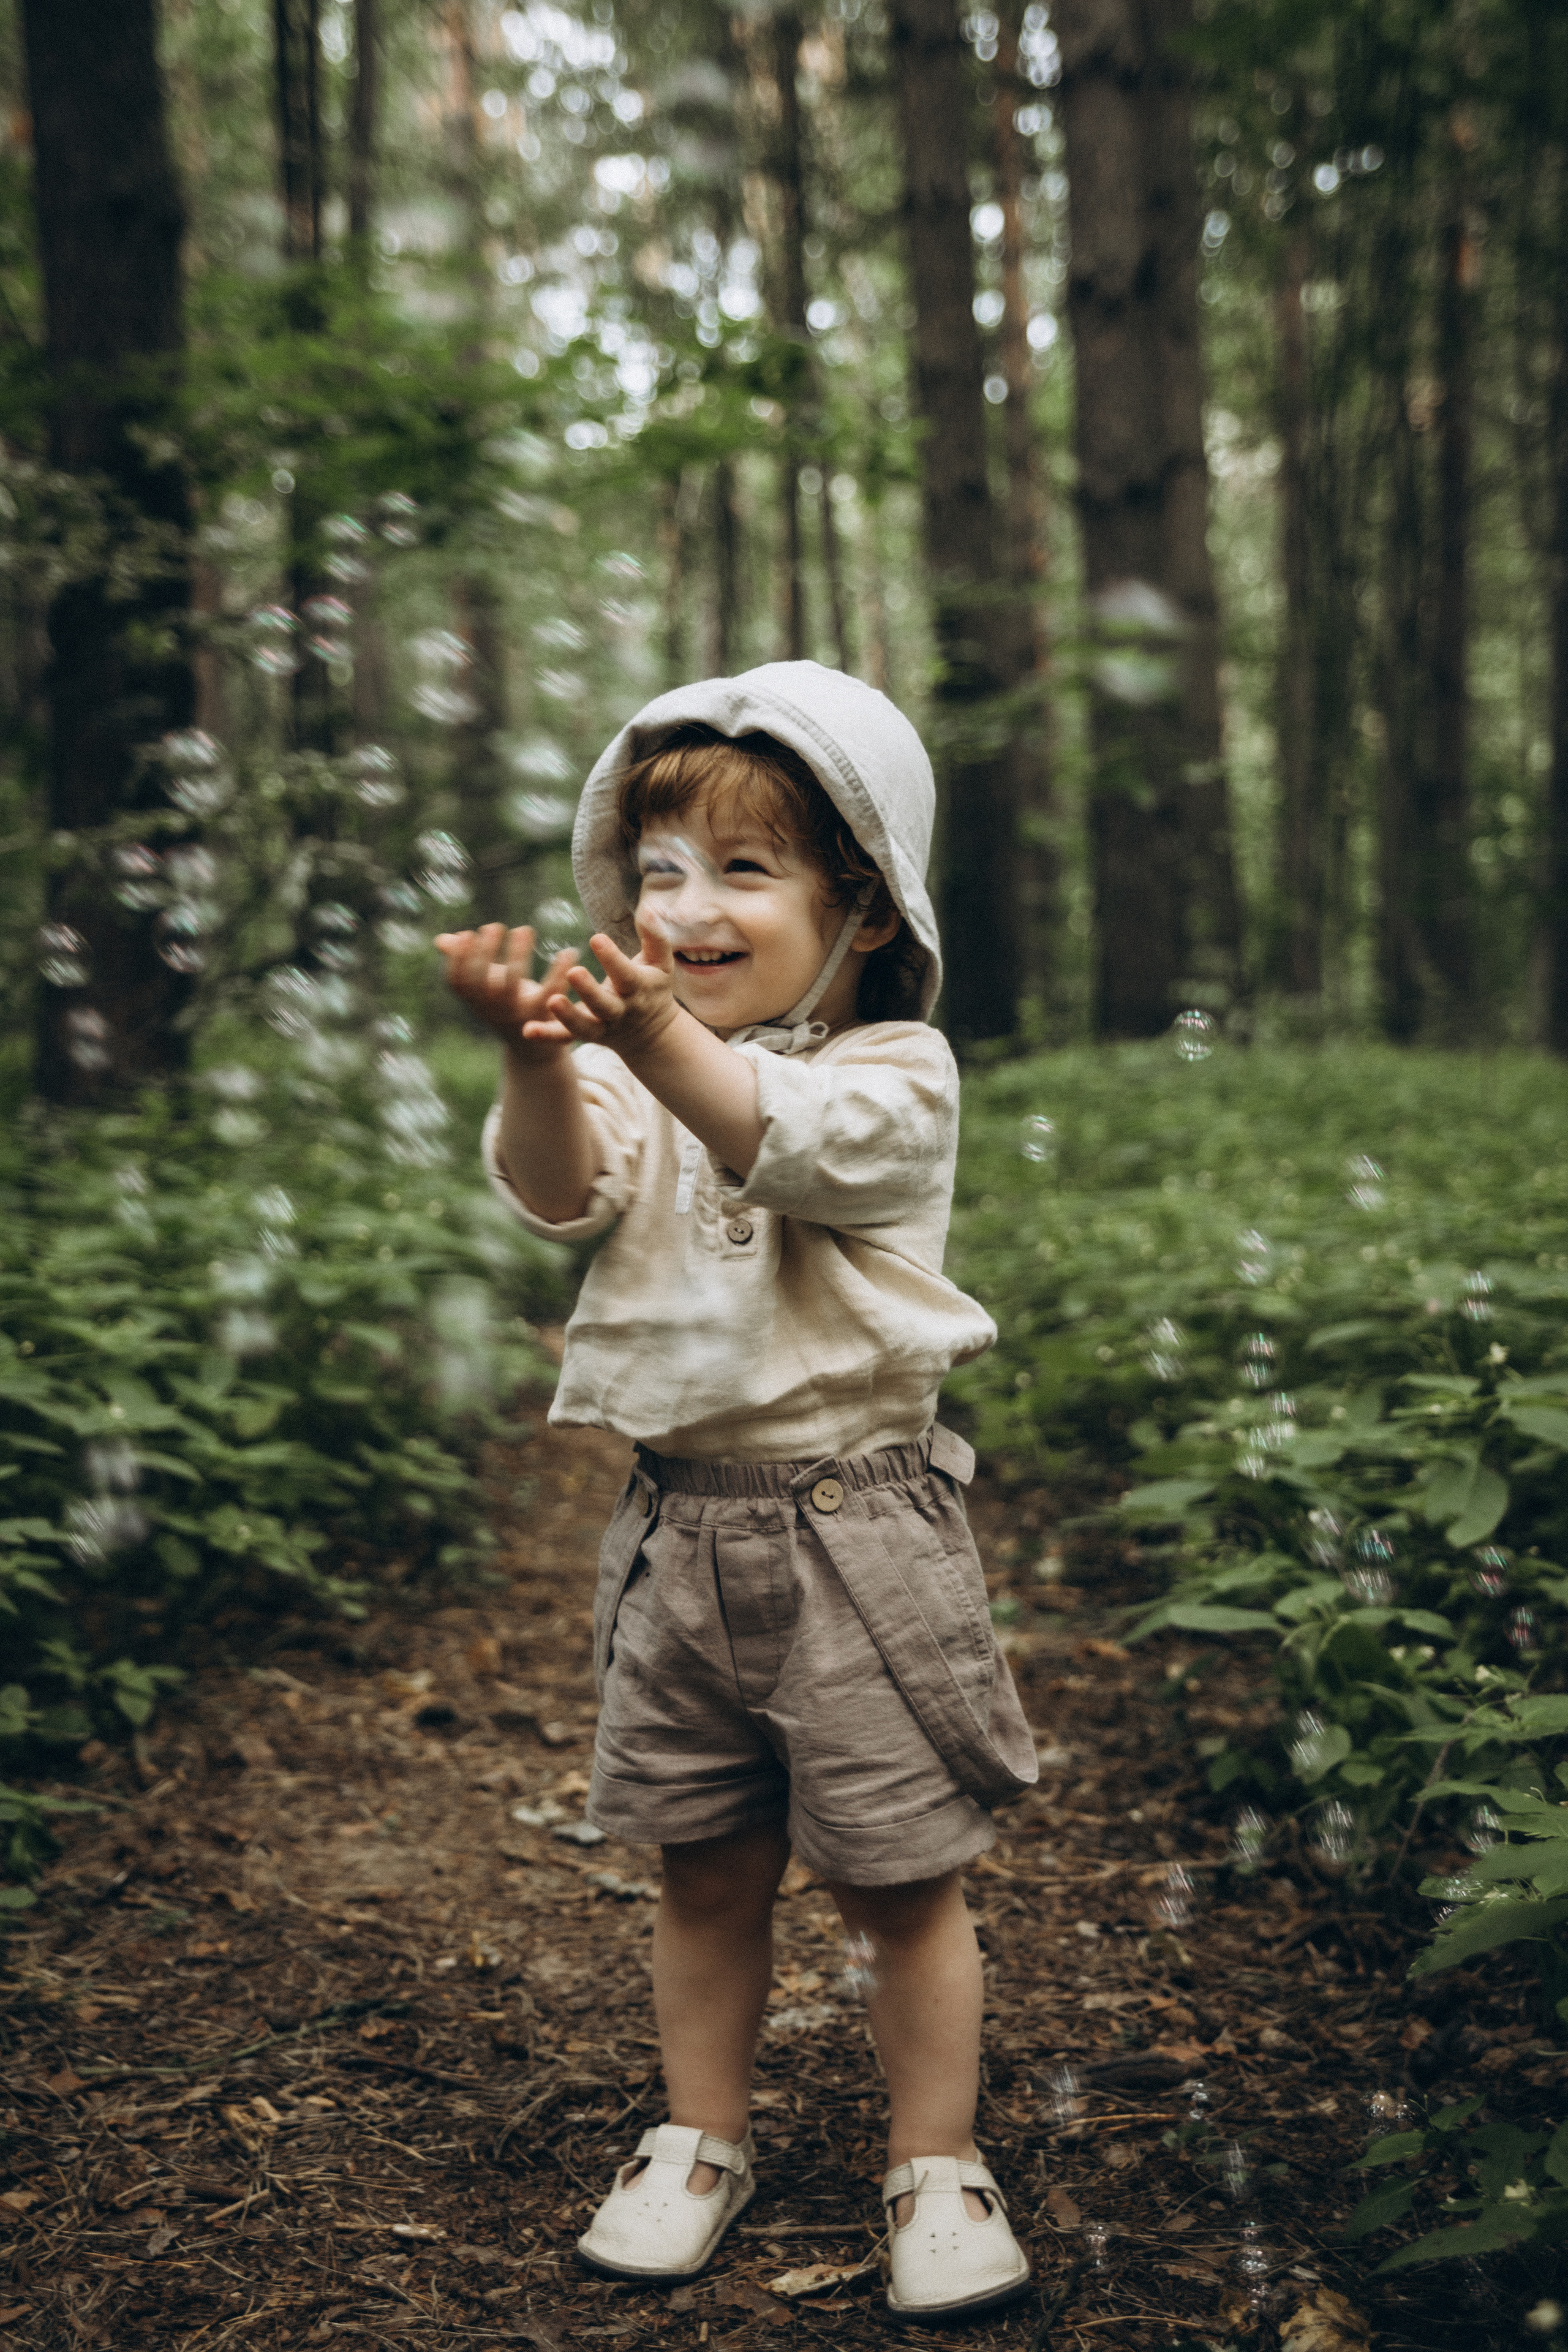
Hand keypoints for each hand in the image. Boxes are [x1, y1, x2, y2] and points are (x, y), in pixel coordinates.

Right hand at [434, 924, 579, 1062]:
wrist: (534, 1047)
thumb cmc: (505, 1004)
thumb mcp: (485, 985)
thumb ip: (463, 962)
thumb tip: (440, 940)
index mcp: (476, 1001)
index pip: (458, 982)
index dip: (457, 959)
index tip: (466, 934)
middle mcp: (493, 1010)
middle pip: (482, 982)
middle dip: (486, 953)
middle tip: (494, 926)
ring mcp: (517, 1015)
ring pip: (512, 986)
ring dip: (516, 956)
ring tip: (524, 929)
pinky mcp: (545, 1017)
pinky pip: (551, 991)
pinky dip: (559, 971)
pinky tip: (570, 951)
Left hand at [536, 925, 681, 1061]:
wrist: (650, 1033)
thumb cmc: (652, 986)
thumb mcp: (661, 964)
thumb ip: (654, 938)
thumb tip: (648, 909)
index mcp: (638, 990)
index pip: (626, 975)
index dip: (612, 959)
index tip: (595, 938)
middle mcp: (620, 1011)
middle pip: (604, 1005)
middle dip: (589, 991)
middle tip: (573, 971)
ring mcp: (602, 1026)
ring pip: (584, 1026)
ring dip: (567, 1016)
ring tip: (551, 1001)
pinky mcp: (586, 1035)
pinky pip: (564, 1037)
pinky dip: (547, 1035)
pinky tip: (527, 1029)